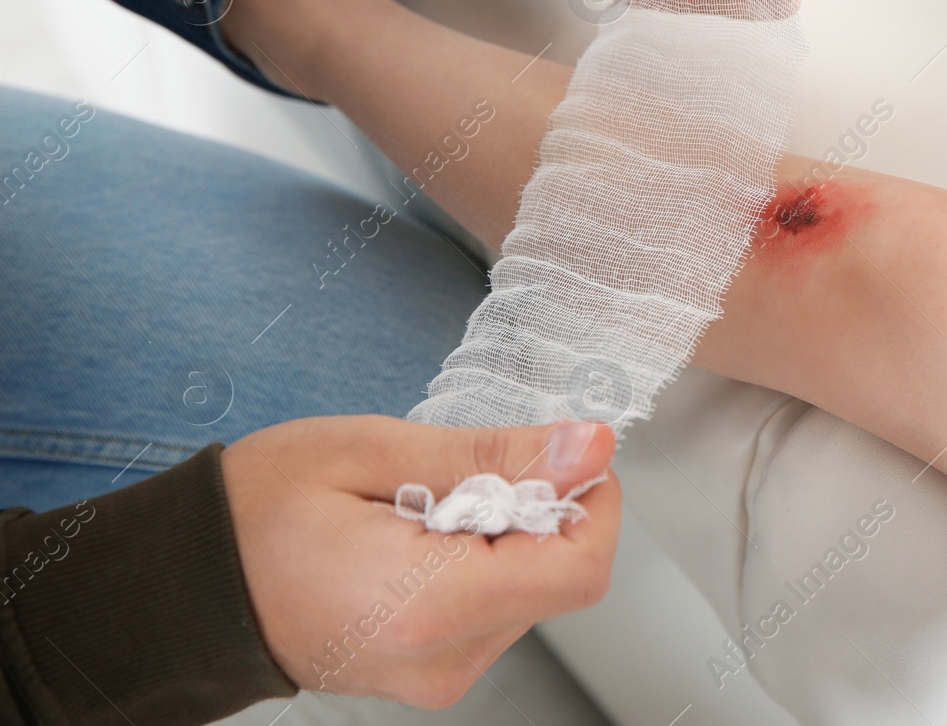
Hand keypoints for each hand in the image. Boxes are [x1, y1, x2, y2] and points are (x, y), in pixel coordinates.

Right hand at [220, 415, 619, 707]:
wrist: (179, 590)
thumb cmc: (254, 513)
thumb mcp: (374, 452)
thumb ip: (493, 455)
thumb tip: (589, 448)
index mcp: (430, 606)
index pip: (578, 568)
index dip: (591, 502)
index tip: (561, 452)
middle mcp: (444, 659)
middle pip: (557, 576)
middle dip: (536, 507)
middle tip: (457, 471)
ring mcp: (439, 676)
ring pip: (530, 588)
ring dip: (504, 532)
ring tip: (422, 505)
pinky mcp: (433, 673)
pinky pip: (494, 607)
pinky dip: (479, 559)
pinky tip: (418, 534)